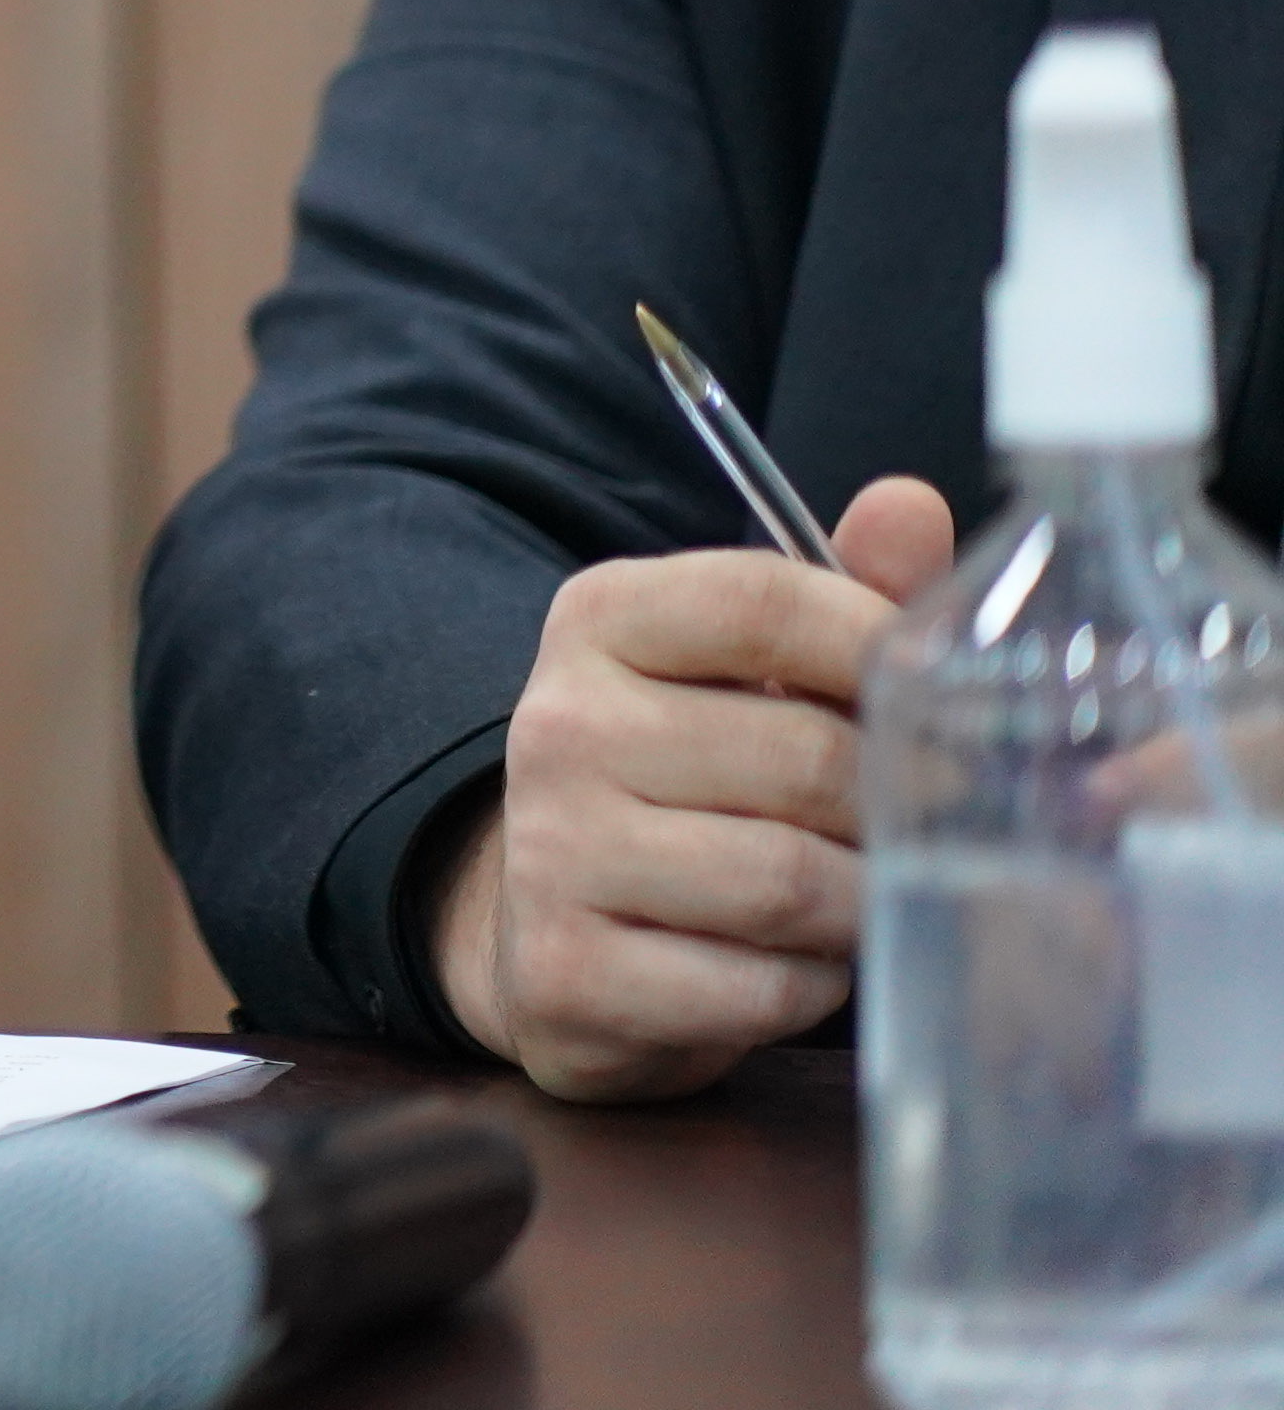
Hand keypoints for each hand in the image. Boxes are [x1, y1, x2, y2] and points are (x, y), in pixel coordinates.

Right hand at [430, 474, 959, 1097]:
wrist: (550, 917)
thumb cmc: (690, 777)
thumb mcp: (751, 672)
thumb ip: (842, 595)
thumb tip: (912, 503)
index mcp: (602, 619)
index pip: (768, 600)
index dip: (884, 650)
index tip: (941, 704)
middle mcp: (558, 723)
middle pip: (806, 758)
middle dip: (900, 810)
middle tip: (935, 831)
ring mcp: (551, 851)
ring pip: (790, 881)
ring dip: (861, 906)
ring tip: (860, 900)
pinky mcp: (567, 974)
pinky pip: (756, 987)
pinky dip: (809, 988)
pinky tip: (790, 966)